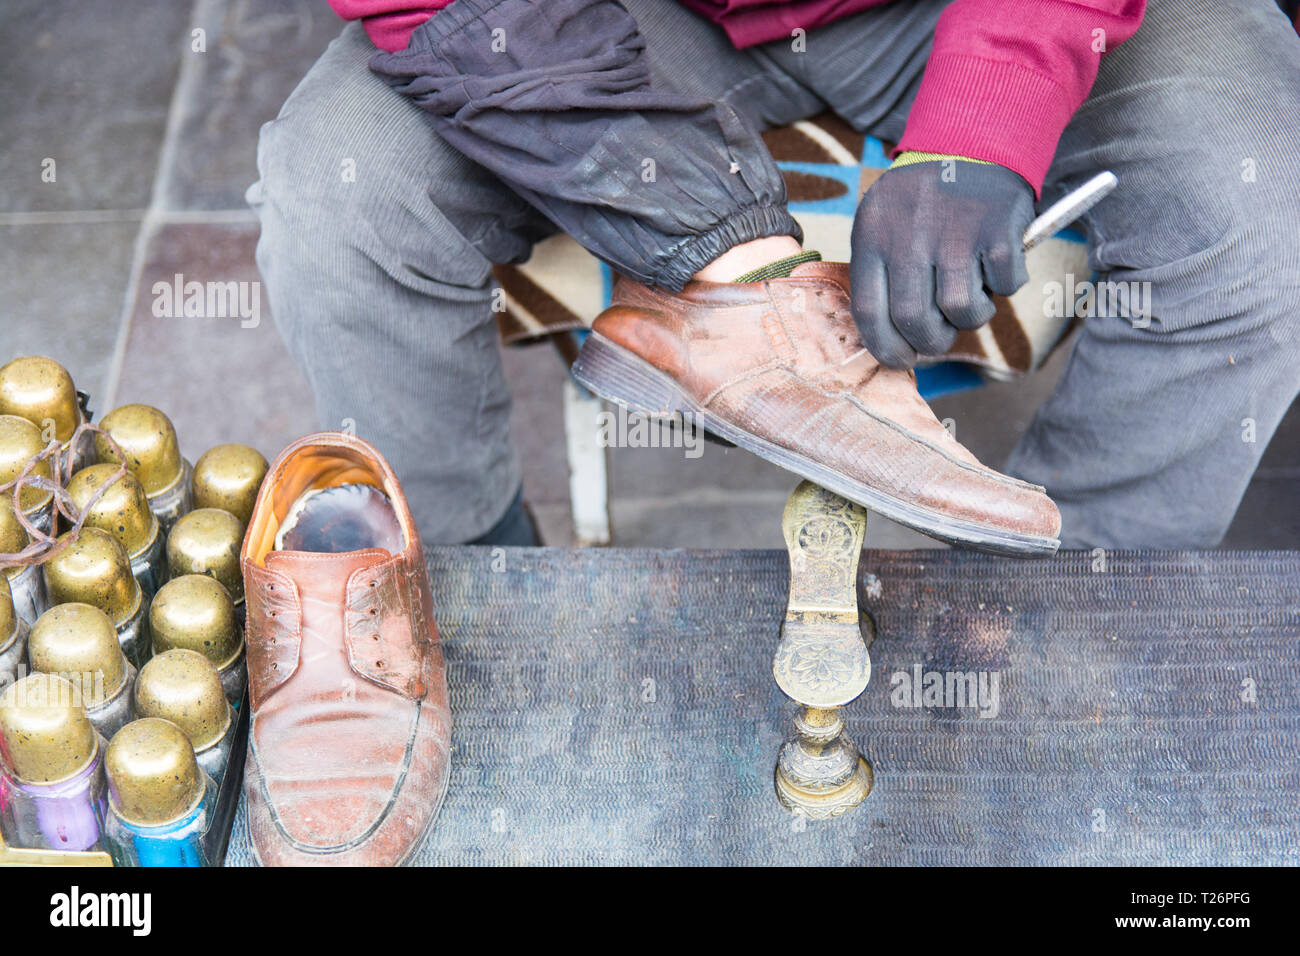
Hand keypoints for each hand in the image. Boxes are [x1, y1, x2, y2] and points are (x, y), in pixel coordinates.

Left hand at [849, 158, 1033, 368]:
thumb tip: (893, 343)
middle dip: (931, 341)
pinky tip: (998, 267)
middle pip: (914, 318)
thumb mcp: (885, 224)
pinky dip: (1006, 286)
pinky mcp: (998, 226)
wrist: (973, 138)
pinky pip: (1004, 285)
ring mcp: (954, 230)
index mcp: (872, 236)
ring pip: (962, 310)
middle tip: (941, 336)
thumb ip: (884, 275)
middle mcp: (909, 234)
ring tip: (972, 296)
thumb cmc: (925, 200)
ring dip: (972, 317)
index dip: (885, 347)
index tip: (901, 360)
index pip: (869, 311)